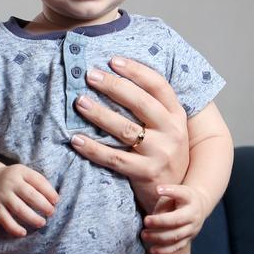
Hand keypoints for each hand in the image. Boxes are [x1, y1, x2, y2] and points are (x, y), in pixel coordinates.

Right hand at [0, 164, 58, 236]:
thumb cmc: (15, 179)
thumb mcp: (25, 173)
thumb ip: (39, 183)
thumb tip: (54, 200)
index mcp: (21, 172)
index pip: (38, 181)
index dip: (49, 192)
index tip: (56, 201)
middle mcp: (11, 183)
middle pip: (30, 195)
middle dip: (43, 205)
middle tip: (51, 212)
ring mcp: (2, 195)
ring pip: (19, 208)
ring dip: (32, 218)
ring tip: (42, 223)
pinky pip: (4, 219)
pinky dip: (14, 228)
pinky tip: (23, 233)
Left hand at [71, 56, 188, 212]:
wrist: (175, 194)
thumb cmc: (162, 153)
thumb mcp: (166, 127)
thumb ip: (148, 106)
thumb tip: (114, 77)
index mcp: (176, 114)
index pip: (158, 85)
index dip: (136, 71)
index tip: (113, 60)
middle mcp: (172, 131)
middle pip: (141, 103)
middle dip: (114, 86)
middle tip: (90, 76)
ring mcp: (161, 153)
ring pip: (126, 129)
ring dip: (100, 114)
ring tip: (79, 102)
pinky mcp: (146, 173)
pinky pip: (115, 159)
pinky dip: (93, 149)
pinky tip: (76, 140)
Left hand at [141, 183, 207, 253]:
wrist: (198, 207)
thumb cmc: (179, 199)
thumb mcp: (174, 194)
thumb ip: (165, 202)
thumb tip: (154, 216)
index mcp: (190, 199)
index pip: (181, 194)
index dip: (170, 191)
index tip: (158, 189)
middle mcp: (193, 215)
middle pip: (177, 220)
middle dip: (160, 222)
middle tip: (145, 221)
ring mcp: (192, 229)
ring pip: (176, 236)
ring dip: (158, 237)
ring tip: (144, 235)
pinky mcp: (188, 239)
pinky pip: (176, 247)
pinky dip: (164, 250)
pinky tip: (152, 250)